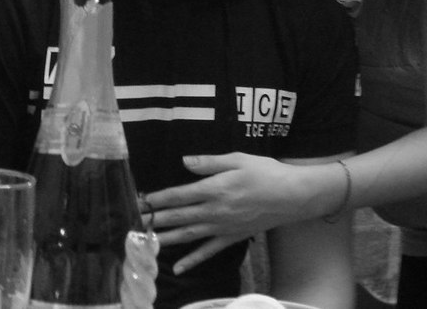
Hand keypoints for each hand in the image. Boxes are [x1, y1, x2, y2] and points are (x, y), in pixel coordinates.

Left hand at [140, 153, 309, 273]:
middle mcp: (214, 210)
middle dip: (156, 219)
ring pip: (188, 235)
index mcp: (214, 188)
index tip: (141, 199)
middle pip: (179, 216)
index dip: (158, 198)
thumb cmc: (266, 172)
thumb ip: (210, 162)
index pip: (179, 195)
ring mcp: (222, 227)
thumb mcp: (238, 159)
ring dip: (167, 238)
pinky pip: (208, 251)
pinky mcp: (231, 237)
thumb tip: (184, 161)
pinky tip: (178, 267)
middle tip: (136, 221)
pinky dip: (192, 260)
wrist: (291, 196)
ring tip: (146, 242)